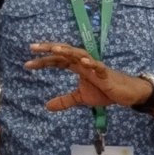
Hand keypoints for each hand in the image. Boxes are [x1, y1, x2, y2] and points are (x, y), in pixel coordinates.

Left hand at [25, 43, 148, 111]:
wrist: (126, 93)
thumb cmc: (105, 91)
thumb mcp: (81, 98)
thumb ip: (64, 100)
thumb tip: (46, 106)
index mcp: (77, 67)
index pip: (58, 61)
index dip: (43, 61)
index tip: (27, 64)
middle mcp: (84, 63)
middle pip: (64, 52)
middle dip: (49, 49)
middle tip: (32, 48)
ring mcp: (95, 66)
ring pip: (79, 54)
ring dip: (67, 51)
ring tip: (54, 49)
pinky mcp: (106, 73)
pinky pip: (98, 66)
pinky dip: (90, 62)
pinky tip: (82, 61)